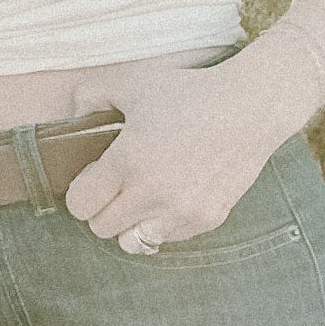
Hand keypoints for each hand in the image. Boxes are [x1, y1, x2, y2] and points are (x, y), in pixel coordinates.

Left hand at [62, 57, 296, 252]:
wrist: (249, 108)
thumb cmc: (190, 93)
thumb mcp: (134, 83)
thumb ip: (92, 95)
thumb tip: (75, 113)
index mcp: (127, 162)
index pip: (80, 204)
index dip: (81, 192)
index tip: (93, 178)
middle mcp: (152, 193)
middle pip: (101, 227)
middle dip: (102, 208)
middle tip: (116, 186)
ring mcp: (180, 211)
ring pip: (132, 242)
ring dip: (130, 223)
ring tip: (141, 198)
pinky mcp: (206, 220)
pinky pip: (167, 238)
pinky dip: (162, 224)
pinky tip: (170, 197)